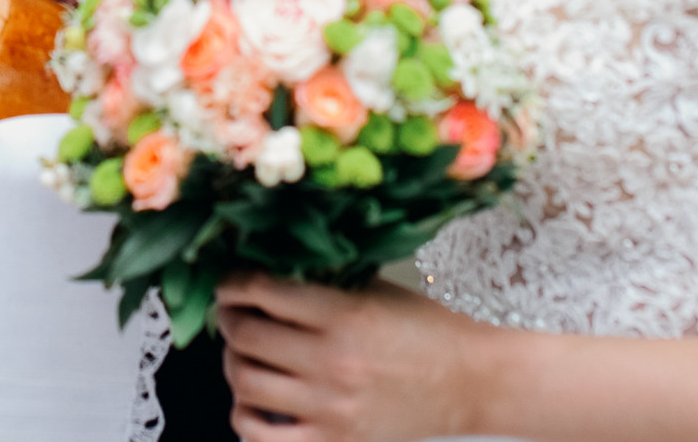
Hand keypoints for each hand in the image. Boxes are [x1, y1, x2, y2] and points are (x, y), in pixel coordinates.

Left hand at [216, 272, 497, 441]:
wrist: (470, 382)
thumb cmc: (425, 330)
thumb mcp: (374, 290)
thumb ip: (321, 283)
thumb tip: (263, 271)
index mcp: (345, 315)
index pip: (263, 291)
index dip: (233, 283)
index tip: (229, 283)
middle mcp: (334, 362)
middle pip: (245, 336)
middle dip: (227, 320)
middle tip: (231, 314)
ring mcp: (332, 408)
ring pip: (245, 383)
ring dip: (232, 362)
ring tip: (242, 353)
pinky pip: (261, 437)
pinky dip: (244, 416)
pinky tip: (252, 401)